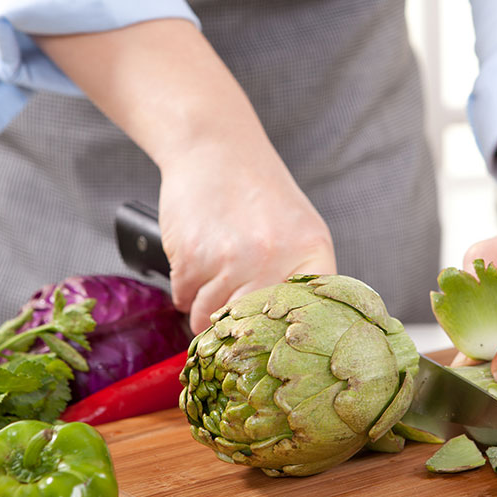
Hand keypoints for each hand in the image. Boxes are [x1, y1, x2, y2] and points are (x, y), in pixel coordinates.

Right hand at [34, 20, 336, 333]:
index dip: (288, 342)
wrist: (215, 148)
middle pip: (253, 331)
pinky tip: (196, 261)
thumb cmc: (258, 193)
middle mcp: (276, 260)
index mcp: (312, 253)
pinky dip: (186, 290)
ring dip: (206, 310)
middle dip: (239, 332)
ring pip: (211, 320)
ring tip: (213, 276)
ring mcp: (232, 261)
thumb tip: (295, 336)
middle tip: (232, 318)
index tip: (275, 347)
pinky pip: (184, 300)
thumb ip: (303, 279)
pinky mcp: (192, 258)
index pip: (309, 322)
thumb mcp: (300, 230)